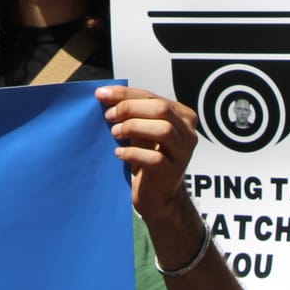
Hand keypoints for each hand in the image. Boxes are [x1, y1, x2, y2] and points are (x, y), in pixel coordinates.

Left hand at [97, 85, 198, 221]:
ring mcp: (183, 154)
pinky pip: (155, 158)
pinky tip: (119, 153)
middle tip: (109, 116)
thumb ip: (131, 112)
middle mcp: (188, 133)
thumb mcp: (141, 130)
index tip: (101, 94)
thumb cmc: (146, 157)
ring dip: (134, 127)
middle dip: (130, 108)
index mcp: (182, 116)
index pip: (153, 96)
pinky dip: (133, 152)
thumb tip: (104, 94)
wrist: (156, 196)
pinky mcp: (173, 173)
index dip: (125, 93)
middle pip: (161, 109)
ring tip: (115, 133)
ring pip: (164, 130)